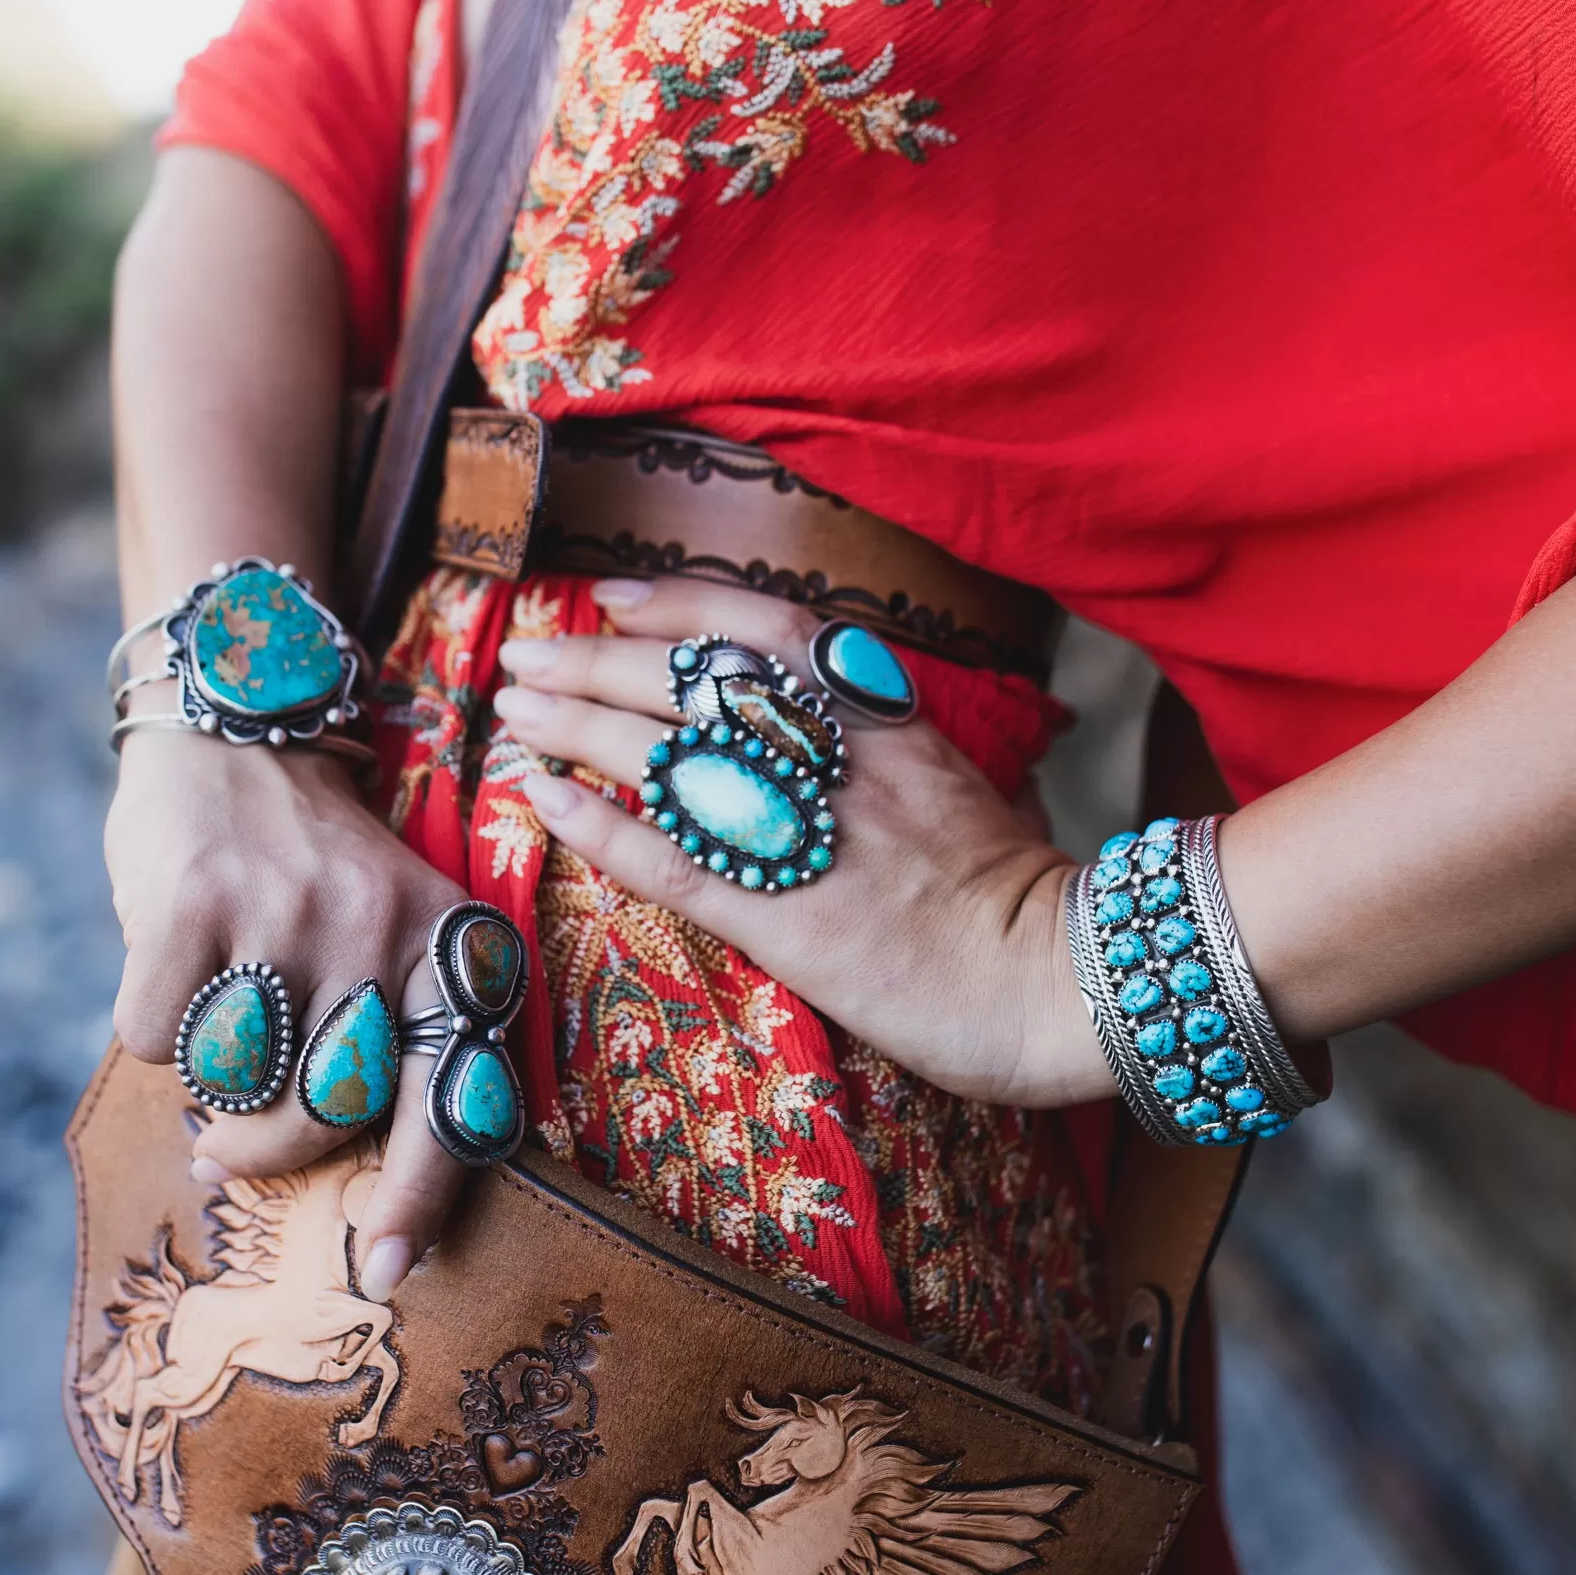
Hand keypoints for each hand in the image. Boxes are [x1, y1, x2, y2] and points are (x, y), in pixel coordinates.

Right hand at [105, 728, 472, 1296]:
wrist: (241, 733)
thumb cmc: (317, 867)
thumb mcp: (394, 926)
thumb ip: (394, 1036)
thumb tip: (364, 1199)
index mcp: (445, 942)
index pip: (451, 1092)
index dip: (418, 1193)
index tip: (384, 1272)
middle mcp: (379, 925)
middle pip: (330, 1108)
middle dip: (274, 1152)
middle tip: (231, 1154)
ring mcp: (286, 910)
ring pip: (238, 1084)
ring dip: (211, 1090)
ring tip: (215, 1041)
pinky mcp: (194, 900)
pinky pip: (157, 1037)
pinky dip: (152, 1029)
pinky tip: (173, 974)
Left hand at [496, 580, 1112, 1108]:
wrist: (1063, 978)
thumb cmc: (1014, 891)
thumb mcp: (951, 783)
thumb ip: (879, 748)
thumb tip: (811, 730)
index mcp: (881, 718)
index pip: (762, 627)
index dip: (678, 603)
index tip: (609, 596)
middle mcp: (838, 757)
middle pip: (693, 683)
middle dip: (595, 661)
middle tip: (525, 654)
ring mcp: (808, 833)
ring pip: (668, 754)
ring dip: (575, 725)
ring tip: (512, 711)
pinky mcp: (786, 917)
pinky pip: (671, 856)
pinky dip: (599, 821)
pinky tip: (541, 796)